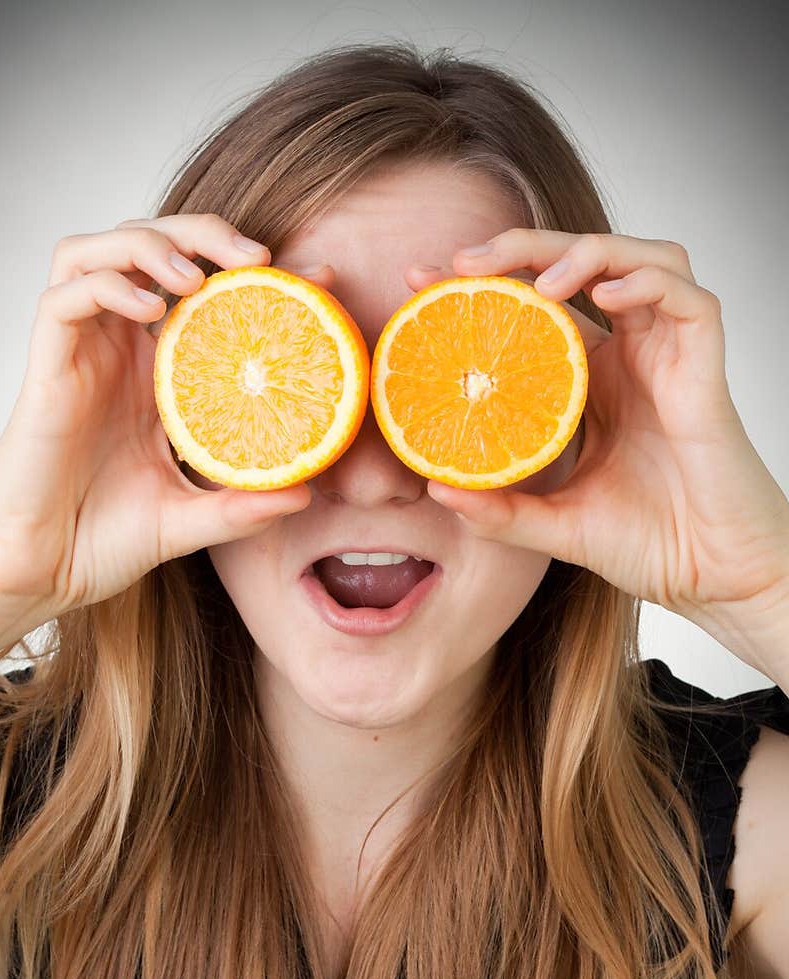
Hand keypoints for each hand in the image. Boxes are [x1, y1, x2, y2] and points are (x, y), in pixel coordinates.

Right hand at [0, 213, 310, 642]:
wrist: (41, 575)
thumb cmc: (102, 542)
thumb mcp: (189, 521)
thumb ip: (241, 507)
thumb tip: (307, 495)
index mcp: (155, 373)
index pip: (205, 293)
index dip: (256, 273)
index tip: (317, 278)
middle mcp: (117, 350)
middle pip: (150, 246)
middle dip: (203, 232)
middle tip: (258, 256)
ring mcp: (79, 353)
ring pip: (97, 250)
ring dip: (148, 243)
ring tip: (195, 275)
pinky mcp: (46, 367)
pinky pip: (64, 298)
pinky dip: (108, 286)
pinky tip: (150, 309)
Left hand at [416, 229, 788, 630]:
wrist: (711, 576)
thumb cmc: (651, 545)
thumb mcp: (555, 526)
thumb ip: (500, 510)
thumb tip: (433, 488)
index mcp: (592, 378)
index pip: (535, 304)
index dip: (484, 282)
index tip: (421, 282)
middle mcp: (632, 353)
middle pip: (580, 263)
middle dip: (520, 247)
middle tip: (461, 263)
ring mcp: (670, 353)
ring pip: (639, 257)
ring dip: (586, 251)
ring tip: (537, 282)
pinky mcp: (705, 365)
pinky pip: (687, 298)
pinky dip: (646, 281)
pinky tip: (602, 297)